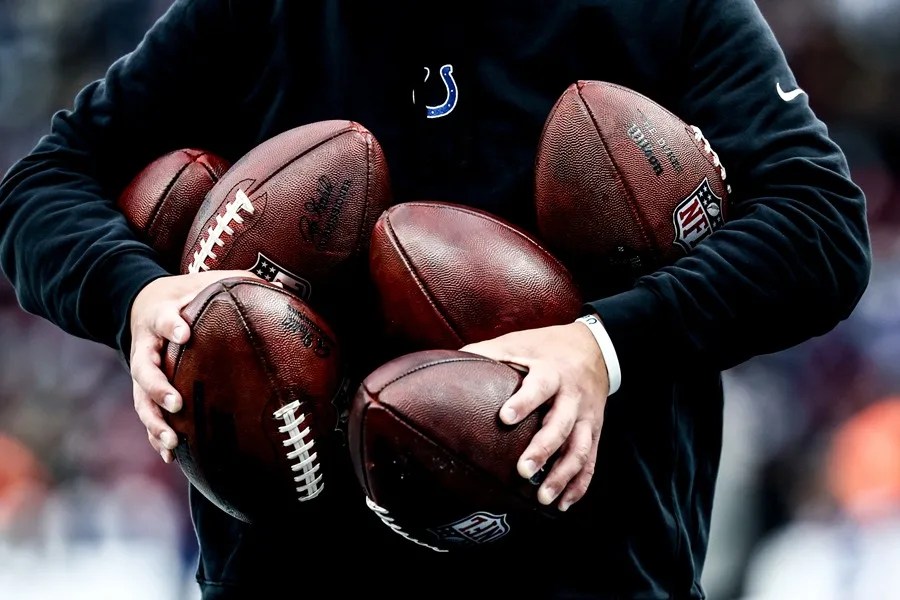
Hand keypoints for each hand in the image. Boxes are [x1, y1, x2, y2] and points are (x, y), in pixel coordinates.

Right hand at [129, 270, 259, 462]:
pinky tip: (170, 455)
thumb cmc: (187, 293)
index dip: (171, 325)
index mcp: (161, 316)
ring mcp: (144, 370)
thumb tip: (282, 285)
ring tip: (173, 440)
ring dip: (155, 421)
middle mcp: (147, 346)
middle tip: (177, 403)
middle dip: (158, 387)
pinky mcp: (144, 388)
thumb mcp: (207, 281)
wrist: (145, 302)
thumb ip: (240, 281)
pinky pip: (148, 414)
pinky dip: (156, 434)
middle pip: (143, 369)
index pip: (162, 320)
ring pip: (141, 399)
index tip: (184, 332)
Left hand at [460, 321, 608, 511]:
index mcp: (552, 372)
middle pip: (561, 425)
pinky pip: (590, 461)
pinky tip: (563, 504)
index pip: (540, 387)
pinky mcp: (594, 432)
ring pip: (579, 449)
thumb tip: (448, 360)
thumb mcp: (518, 342)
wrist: (595, 348)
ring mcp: (586, 417)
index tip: (504, 417)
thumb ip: (487, 352)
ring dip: (562, 476)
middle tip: (522, 472)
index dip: (524, 401)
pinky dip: (579, 485)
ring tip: (543, 498)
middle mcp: (572, 396)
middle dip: (543, 449)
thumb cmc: (547, 347)